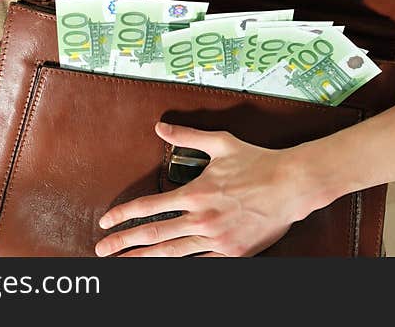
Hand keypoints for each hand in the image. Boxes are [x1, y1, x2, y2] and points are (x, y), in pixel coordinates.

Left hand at [94, 122, 309, 256]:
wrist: (292, 185)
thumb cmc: (257, 162)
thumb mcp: (221, 143)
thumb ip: (187, 137)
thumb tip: (160, 126)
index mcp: (196, 193)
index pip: (149, 207)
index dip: (124, 215)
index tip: (106, 222)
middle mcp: (202, 219)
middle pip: (153, 235)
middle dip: (124, 244)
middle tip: (102, 250)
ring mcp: (216, 240)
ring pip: (172, 253)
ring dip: (144, 260)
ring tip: (123, 265)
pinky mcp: (231, 253)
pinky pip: (199, 263)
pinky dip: (180, 266)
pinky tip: (165, 269)